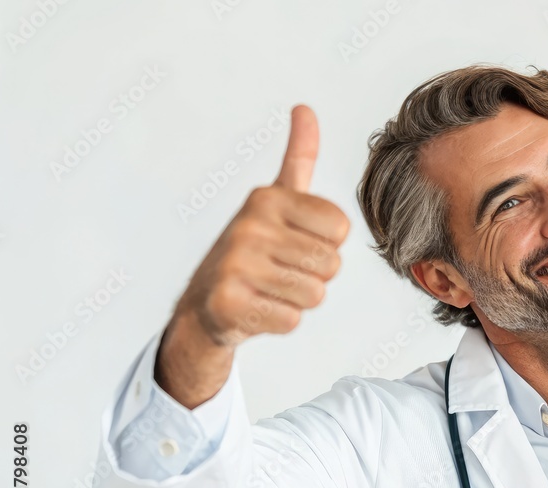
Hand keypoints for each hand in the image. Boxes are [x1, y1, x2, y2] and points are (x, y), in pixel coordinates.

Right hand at [175, 104, 349, 347]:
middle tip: (281, 270)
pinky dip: (279, 321)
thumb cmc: (253, 251)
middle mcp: (249, 226)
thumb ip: (298, 158)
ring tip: (269, 288)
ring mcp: (235, 265)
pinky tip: (256, 308)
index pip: (341, 229)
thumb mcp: (275, 200)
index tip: (296, 241)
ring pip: (314, 294)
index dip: (327, 243)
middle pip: (332, 264)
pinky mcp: (228, 303)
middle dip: (314, 275)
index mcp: (267, 198)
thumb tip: (304, 107)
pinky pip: (291, 320)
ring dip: (298, 299)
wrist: (206, 304)